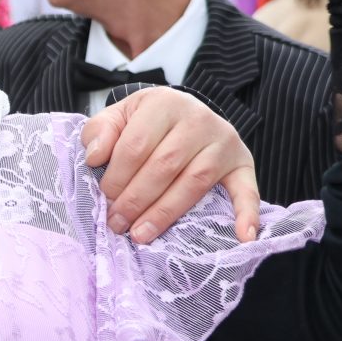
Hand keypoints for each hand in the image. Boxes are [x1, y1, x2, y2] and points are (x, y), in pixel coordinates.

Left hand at [84, 88, 261, 243]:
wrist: (182, 113)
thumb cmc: (144, 121)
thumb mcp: (117, 116)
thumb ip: (99, 131)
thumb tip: (94, 157)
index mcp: (164, 103)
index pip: (136, 146)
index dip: (117, 177)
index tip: (104, 199)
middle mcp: (198, 119)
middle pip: (164, 166)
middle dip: (135, 200)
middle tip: (116, 223)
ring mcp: (224, 141)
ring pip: (194, 183)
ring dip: (165, 213)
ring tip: (140, 235)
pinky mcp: (242, 162)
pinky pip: (247, 189)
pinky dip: (246, 213)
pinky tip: (243, 237)